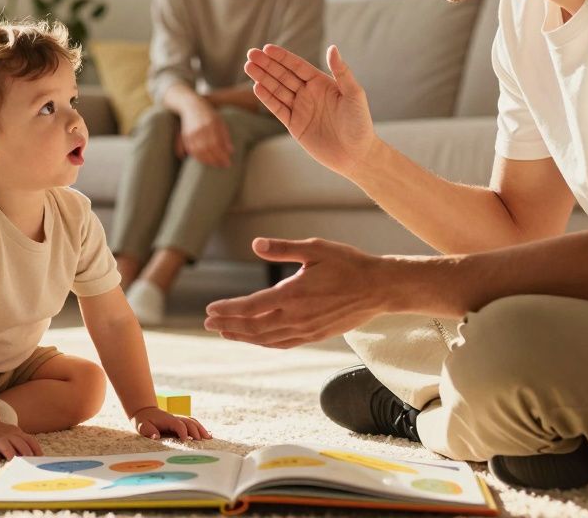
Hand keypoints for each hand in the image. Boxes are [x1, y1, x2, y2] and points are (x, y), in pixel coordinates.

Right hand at [0, 421, 42, 463]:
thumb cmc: (1, 437)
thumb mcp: (13, 437)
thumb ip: (22, 445)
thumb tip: (36, 461)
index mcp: (18, 434)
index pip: (30, 440)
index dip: (36, 450)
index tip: (41, 460)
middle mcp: (8, 435)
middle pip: (20, 444)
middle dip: (26, 453)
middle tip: (29, 465)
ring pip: (6, 446)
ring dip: (11, 454)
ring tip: (13, 464)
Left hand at [131, 406, 211, 440]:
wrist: (145, 412)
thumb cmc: (144, 421)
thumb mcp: (142, 426)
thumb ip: (148, 431)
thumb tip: (156, 436)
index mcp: (168, 420)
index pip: (178, 424)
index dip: (182, 432)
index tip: (185, 440)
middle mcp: (176, 418)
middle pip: (189, 422)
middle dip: (195, 431)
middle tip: (201, 442)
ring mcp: (179, 420)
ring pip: (193, 422)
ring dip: (201, 429)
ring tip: (209, 438)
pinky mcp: (181, 423)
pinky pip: (193, 424)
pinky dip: (201, 429)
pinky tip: (208, 435)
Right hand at [178, 101, 232, 167]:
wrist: (190, 105)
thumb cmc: (208, 114)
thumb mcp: (219, 122)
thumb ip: (225, 136)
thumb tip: (230, 151)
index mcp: (210, 124)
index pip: (216, 144)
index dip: (222, 156)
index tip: (228, 163)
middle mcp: (200, 129)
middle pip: (207, 149)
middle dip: (215, 160)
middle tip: (222, 166)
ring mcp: (191, 132)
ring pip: (198, 151)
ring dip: (207, 161)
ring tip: (215, 164)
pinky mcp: (186, 136)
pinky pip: (191, 150)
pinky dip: (198, 157)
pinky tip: (205, 161)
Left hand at [203, 237, 387, 347]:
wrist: (379, 288)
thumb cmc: (347, 264)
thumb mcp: (315, 248)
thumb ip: (283, 248)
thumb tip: (256, 244)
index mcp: (294, 294)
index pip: (251, 307)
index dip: (228, 309)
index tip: (210, 309)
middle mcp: (298, 317)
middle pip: (254, 327)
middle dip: (228, 325)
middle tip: (208, 323)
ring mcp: (307, 329)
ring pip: (266, 339)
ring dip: (243, 336)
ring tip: (224, 331)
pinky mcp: (315, 335)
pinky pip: (283, 343)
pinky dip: (264, 343)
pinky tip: (255, 339)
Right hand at [244, 44, 376, 177]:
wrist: (356, 155)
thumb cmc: (360, 124)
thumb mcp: (354, 95)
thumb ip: (342, 72)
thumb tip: (332, 48)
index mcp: (322, 83)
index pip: (298, 66)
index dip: (282, 57)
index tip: (267, 48)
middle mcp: (309, 94)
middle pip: (283, 76)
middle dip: (267, 65)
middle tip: (251, 54)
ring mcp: (300, 109)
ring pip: (277, 90)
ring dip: (263, 78)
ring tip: (248, 67)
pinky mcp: (294, 125)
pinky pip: (278, 109)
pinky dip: (267, 99)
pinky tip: (257, 88)